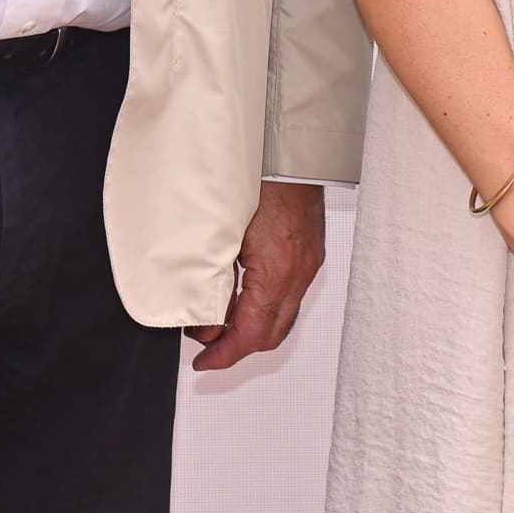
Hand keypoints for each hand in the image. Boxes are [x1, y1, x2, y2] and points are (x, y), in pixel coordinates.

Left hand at [189, 180, 326, 371]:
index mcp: (277, 270)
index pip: (252, 334)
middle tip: (207, 345)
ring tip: (217, 317)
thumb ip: (211, 282)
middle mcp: (299, 271)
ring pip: (282, 315)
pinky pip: (289, 294)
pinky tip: (240, 293)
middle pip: (272, 333)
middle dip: (238, 346)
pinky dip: (264, 304)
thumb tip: (204, 319)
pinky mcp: (309, 253)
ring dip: (251, 324)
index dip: (225, 356)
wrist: (286, 149)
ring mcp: (308, 263)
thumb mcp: (221, 235)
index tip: (204, 364)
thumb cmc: (255, 178)